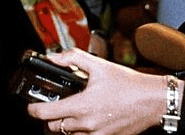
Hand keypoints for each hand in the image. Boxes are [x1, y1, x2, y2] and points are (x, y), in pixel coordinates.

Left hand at [27, 49, 168, 134]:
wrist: (152, 101)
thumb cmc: (128, 84)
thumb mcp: (99, 65)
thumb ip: (73, 58)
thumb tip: (55, 58)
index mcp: (81, 106)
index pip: (45, 115)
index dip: (33, 110)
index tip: (31, 106)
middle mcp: (86, 125)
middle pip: (53, 129)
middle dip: (48, 119)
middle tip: (51, 107)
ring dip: (63, 127)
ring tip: (68, 113)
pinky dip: (79, 133)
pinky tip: (84, 119)